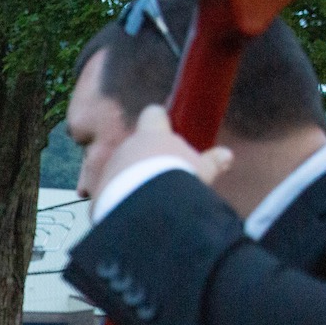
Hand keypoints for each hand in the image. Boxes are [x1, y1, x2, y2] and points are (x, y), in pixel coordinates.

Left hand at [98, 104, 232, 198]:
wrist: (146, 208)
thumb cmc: (177, 181)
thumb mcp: (201, 171)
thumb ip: (213, 162)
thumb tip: (226, 155)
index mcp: (152, 135)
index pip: (153, 114)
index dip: (159, 119)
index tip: (166, 126)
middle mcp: (126, 147)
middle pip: (135, 145)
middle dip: (145, 156)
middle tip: (161, 174)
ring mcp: (109, 168)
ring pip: (119, 168)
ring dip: (130, 178)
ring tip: (147, 197)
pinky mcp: (99, 191)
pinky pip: (108, 192)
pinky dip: (118, 198)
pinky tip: (131, 211)